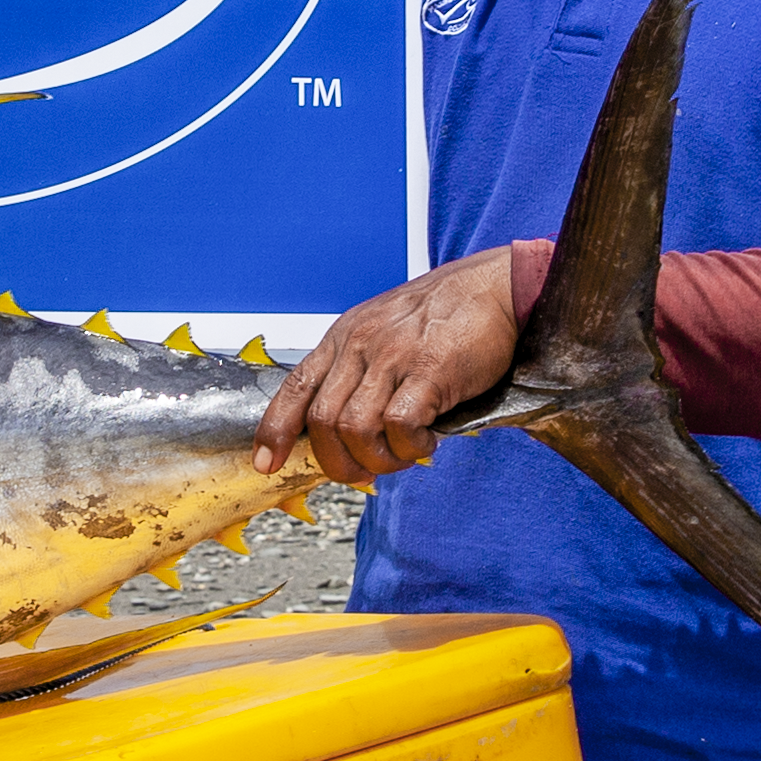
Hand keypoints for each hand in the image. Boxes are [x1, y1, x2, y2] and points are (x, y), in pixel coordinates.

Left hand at [251, 245, 520, 483]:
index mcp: (344, 337)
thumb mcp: (385, 331)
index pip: (295, 388)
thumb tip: (348, 430)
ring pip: (356, 429)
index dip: (274, 431)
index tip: (265, 463)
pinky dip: (410, 446)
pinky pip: (399, 424)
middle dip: (338, 462)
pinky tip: (427, 440)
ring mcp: (393, 356)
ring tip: (403, 455)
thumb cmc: (445, 315)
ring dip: (379, 459)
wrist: (495, 287)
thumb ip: (362, 370)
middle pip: (323, 421)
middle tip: (366, 473)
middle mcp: (361, 344)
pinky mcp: (429, 370)